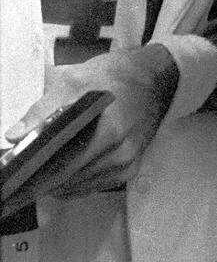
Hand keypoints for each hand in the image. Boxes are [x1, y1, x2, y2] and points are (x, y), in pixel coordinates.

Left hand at [4, 45, 178, 198]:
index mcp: (109, 130)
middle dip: (43, 178)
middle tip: (25, 172)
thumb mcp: (76, 80)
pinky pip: (95, 186)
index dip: (36, 172)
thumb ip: (43, 110)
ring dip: (59, 183)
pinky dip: (77, 183)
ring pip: (80, 187)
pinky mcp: (130, 168)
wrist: (155, 78)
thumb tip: (15, 136)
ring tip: (41, 171)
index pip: (63, 166)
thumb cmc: (118, 75)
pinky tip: (65, 172)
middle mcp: (121, 153)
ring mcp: (127, 163)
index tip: (19, 172)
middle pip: (69, 180)